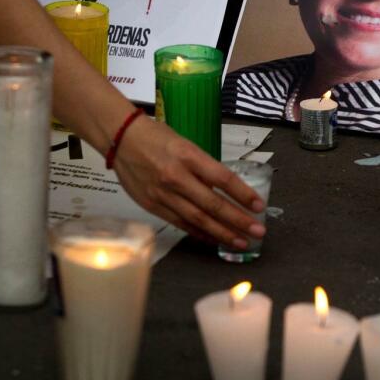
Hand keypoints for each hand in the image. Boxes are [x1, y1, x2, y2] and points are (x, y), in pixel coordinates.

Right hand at [111, 115, 264, 248]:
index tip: (259, 206)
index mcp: (188, 156)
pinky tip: (213, 240)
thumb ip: (203, 167)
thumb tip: (224, 190)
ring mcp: (162, 194)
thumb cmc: (156, 137)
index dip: (243, 194)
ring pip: (198, 219)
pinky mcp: (151, 205)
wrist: (120, 139)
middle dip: (238, 220)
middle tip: (257, 232)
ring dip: (222, 233)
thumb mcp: (186, 144)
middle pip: (213, 204)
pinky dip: (199, 233)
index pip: (223, 178)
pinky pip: (180, 223)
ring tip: (241, 242)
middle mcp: (176, 176)